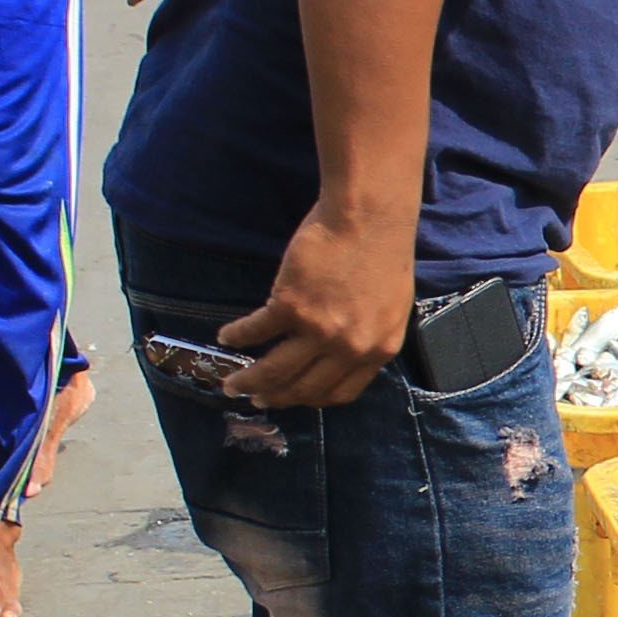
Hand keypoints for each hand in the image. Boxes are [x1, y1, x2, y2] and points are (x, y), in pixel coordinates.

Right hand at [221, 209, 409, 408]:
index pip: (339, 393)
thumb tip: (342, 352)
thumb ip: (368, 335)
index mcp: (378, 350)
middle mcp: (349, 348)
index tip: (294, 397)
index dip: (311, 399)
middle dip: (275, 398)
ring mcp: (319, 330)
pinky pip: (256, 331)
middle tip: (255, 399)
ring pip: (275, 371)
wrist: (370, 216)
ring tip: (232, 384)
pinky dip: (237, 336)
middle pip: (304, 389)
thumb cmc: (383, 252)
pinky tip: (226, 337)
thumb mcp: (390, 307)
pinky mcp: (291, 306)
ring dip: (249, 381)